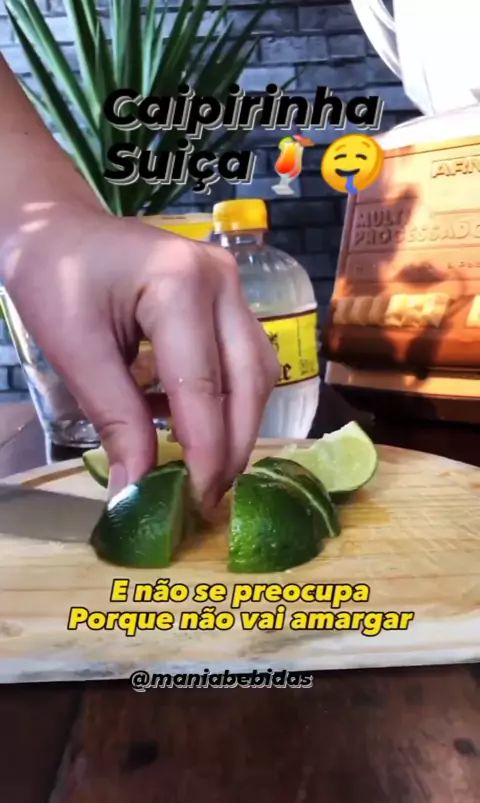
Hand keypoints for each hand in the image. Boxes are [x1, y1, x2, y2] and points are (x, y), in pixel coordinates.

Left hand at [2, 204, 279, 506]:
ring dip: (238, 425)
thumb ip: (114, 418)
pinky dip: (227, 400)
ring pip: (258, 370)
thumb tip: (136, 489)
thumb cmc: (54, 275)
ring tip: (206, 469)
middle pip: (250, 379)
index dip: (204, 451)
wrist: (58, 228)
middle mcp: (221, 280)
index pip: (203, 385)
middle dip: (233, 445)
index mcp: (179, 283)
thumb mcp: (74, 349)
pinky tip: (196, 426)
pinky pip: (245, 358)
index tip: (195, 501)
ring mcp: (231, 284)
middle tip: (207, 497)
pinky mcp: (228, 297)